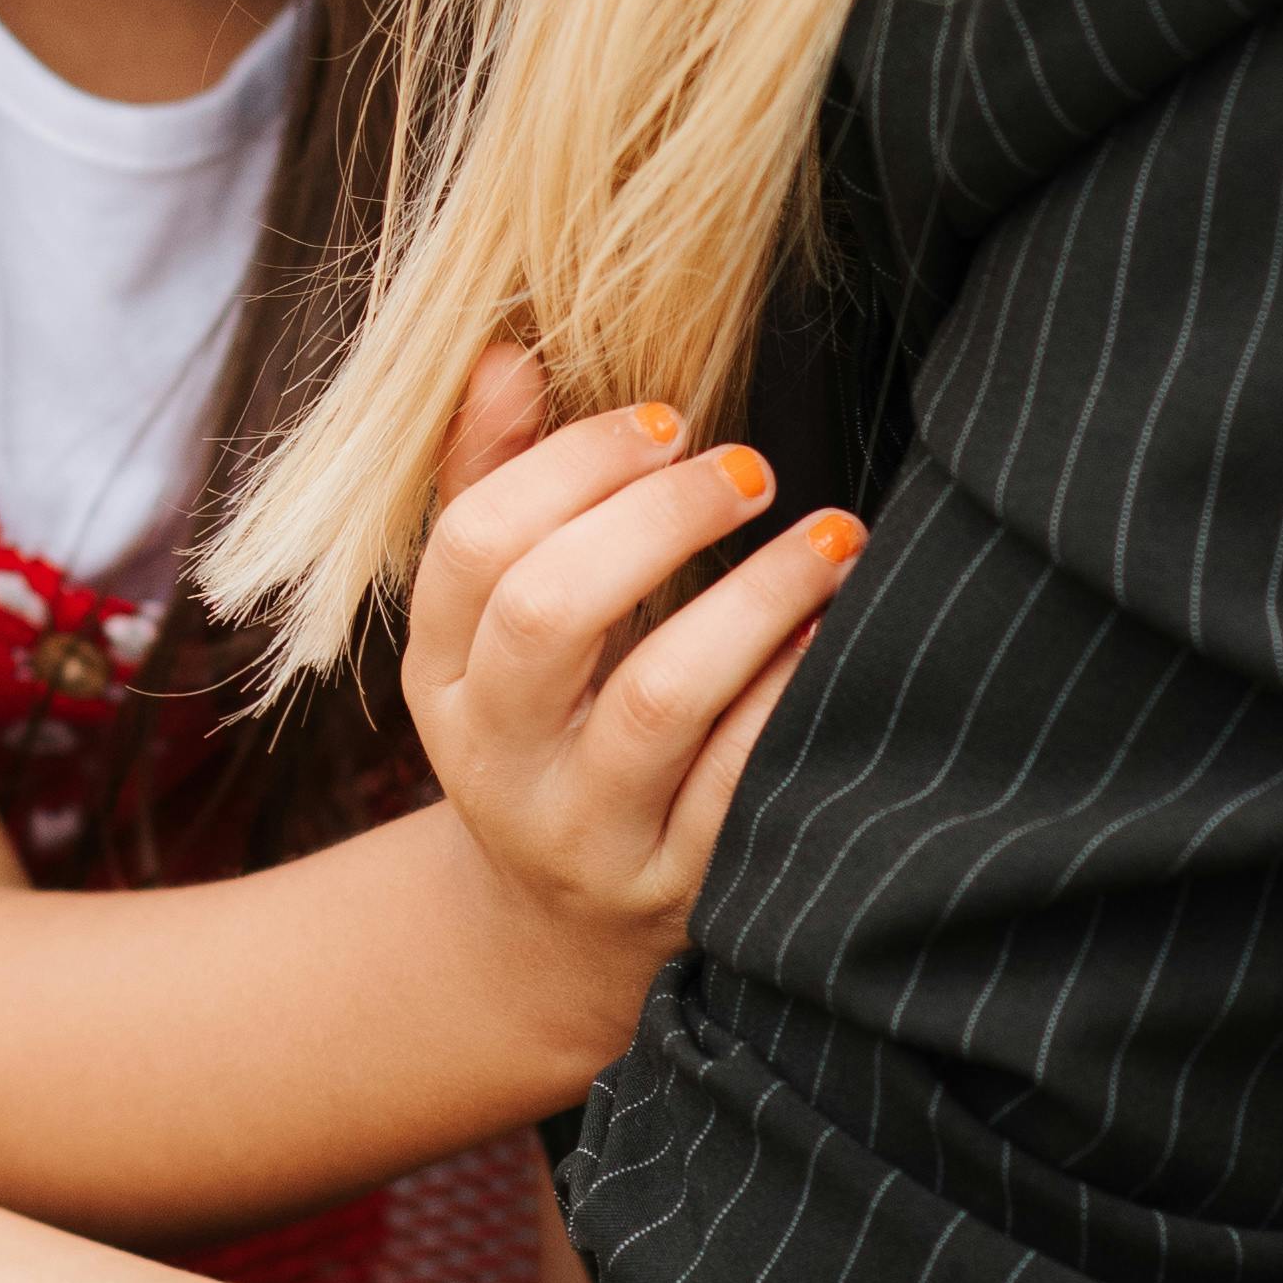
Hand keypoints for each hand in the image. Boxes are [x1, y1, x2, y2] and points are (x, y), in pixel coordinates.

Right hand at [403, 348, 857, 1011]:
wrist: (560, 931)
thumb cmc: (548, 719)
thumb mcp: (492, 622)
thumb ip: (494, 479)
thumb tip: (509, 352)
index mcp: (441, 675)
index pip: (476, 546)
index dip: (573, 464)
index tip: (669, 417)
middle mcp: (495, 757)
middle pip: (551, 611)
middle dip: (660, 518)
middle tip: (749, 468)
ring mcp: (585, 829)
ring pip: (659, 698)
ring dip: (757, 598)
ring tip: (833, 536)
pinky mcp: (676, 888)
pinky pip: (744, 779)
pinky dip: (795, 694)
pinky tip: (840, 631)